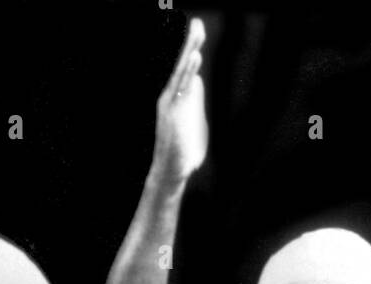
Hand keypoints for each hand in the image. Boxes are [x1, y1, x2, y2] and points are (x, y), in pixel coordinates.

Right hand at [154, 18, 208, 183]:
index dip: (191, 51)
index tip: (198, 30)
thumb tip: (198, 81)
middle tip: (198, 24)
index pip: (185, 70)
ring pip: (182, 75)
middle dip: (191, 45)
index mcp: (176, 98)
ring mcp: (171, 105)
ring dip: (189, 56)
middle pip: (182, 67)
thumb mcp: (193, 120)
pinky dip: (188, 73)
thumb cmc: (183, 150)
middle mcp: (171, 98)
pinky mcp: (174, 113)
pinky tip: (195, 61)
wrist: (171, 172)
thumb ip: (195, 100)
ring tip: (197, 36)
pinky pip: (182, 90)